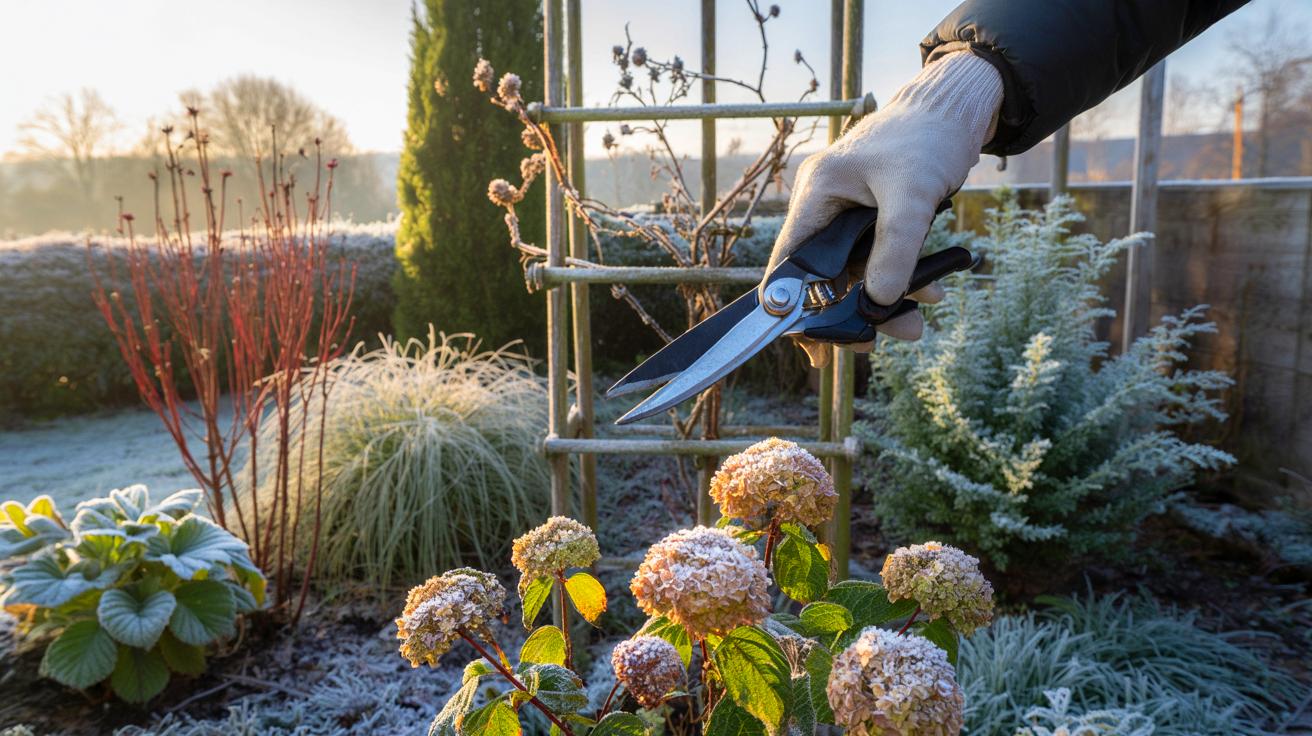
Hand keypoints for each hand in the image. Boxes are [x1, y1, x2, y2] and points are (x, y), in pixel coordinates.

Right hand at [765, 51, 1002, 365]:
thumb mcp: (914, 196)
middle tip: (879, 341)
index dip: (794, 304)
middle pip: (825, 274)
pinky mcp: (873, 214)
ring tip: (915, 323)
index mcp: (817, 192)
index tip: (812, 341)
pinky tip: (929, 293)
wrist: (958, 107)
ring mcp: (848, 210)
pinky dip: (901, 276)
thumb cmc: (930, 137)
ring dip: (885, 296)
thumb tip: (879, 303)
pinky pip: (879, 257)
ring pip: (856, 270)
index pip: (790, 260)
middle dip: (855, 308)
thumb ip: (896, 250)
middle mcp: (825, 203)